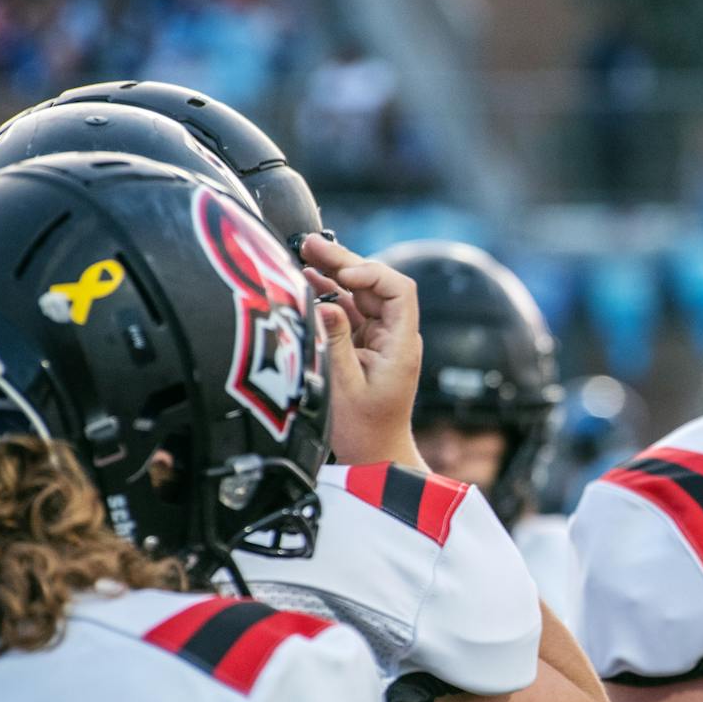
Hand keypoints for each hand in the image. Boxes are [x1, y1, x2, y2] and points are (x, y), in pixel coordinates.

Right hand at [299, 234, 425, 468]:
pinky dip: (327, 295)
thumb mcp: (342, 386)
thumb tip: (323, 305)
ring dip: (331, 274)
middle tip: (308, 245)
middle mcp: (394, 336)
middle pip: (375, 286)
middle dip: (343, 263)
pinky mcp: (362, 346)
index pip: (400, 290)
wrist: (372, 457)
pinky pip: (347, 311)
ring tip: (302, 253)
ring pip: (358, 295)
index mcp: (401, 345)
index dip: (372, 275)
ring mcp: (379, 339)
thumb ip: (334, 342)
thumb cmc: (362, 431)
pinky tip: (306, 279)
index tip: (342, 277)